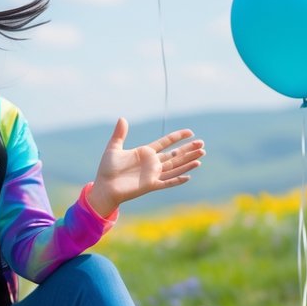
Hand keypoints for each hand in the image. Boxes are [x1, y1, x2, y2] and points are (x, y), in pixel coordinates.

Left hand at [87, 119, 204, 215]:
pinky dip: (177, 179)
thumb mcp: (113, 148)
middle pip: (175, 155)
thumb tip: (122, 118)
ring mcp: (153, 174)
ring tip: (201, 156)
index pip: (166, 142)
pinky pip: (167, 182)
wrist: (104, 187)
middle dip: (188, 149)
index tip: (190, 132)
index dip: (178, 137)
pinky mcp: (151, 185)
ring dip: (188, 162)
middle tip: (202, 144)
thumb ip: (120, 134)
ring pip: (175, 167)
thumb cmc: (107, 169)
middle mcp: (152, 163)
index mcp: (145, 153)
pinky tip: (189, 176)